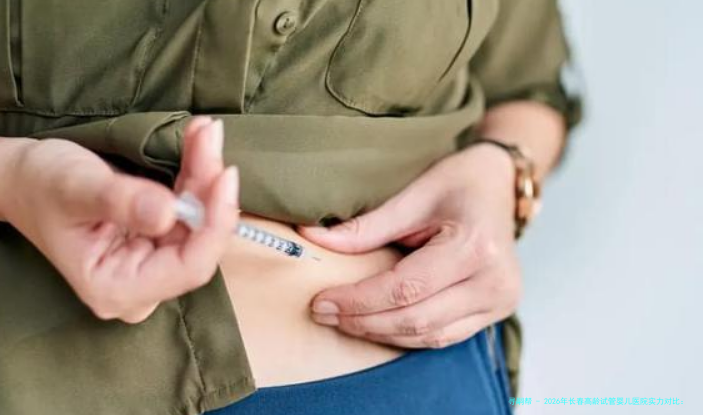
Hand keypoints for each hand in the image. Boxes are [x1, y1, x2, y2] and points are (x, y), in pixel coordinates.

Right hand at [2, 118, 238, 322]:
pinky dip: (197, 174)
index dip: (215, 224)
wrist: (23, 180)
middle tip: (209, 138)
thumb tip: (169, 213)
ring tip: (204, 132)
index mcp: (118, 288)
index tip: (225, 175)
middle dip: (209, 189)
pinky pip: (191, 209)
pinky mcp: (158, 242)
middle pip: (199, 242)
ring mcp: (152, 264)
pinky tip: (200, 140)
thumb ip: (121, 202)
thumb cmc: (40, 186)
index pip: (189, 268)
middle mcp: (142, 285)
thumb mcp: (76, 189)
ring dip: (206, 174)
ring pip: (200, 221)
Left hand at [300, 144, 522, 347]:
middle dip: (364, 321)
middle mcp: (495, 282)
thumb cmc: (459, 182)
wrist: (499, 184)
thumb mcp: (413, 195)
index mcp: (475, 247)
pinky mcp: (498, 310)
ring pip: (429, 336)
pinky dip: (407, 334)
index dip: (359, 300)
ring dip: (382, 333)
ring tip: (344, 321)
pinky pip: (445, 336)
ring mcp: (501, 301)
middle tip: (324, 314)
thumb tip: (312, 240)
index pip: (405, 288)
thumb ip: (366, 227)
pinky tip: (377, 324)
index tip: (321, 302)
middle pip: (417, 319)